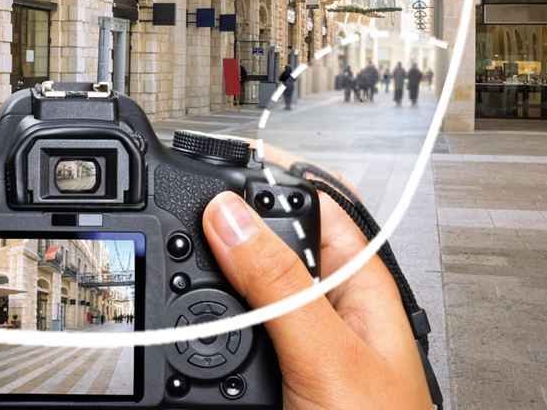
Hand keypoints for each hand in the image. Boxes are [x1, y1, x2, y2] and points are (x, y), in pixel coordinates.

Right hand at [203, 183, 432, 408]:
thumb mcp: (327, 354)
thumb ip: (280, 284)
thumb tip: (229, 215)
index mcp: (359, 283)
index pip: (314, 201)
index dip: (271, 178)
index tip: (217, 175)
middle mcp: (327, 306)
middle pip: (270, 240)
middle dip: (231, 228)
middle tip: (190, 226)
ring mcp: (296, 339)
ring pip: (243, 286)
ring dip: (213, 279)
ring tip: (187, 276)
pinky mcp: (269, 372)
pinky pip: (229, 329)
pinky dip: (206, 322)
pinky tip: (195, 324)